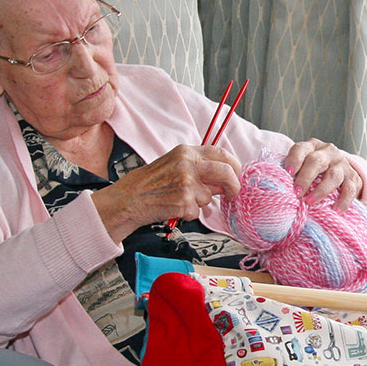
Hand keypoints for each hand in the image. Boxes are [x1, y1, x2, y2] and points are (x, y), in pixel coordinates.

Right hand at [93, 145, 241, 241]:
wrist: (130, 198)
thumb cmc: (151, 183)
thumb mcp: (175, 164)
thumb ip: (199, 167)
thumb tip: (225, 177)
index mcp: (187, 152)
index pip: (222, 154)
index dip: (234, 166)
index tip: (236, 175)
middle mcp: (188, 164)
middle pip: (226, 172)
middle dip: (234, 185)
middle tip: (232, 194)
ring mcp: (186, 183)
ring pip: (209, 196)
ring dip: (199, 203)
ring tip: (179, 199)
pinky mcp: (184, 201)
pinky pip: (197, 211)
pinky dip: (188, 213)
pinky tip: (173, 207)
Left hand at [284, 138, 361, 211]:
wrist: (340, 173)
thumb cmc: (312, 171)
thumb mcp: (303, 165)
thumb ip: (293, 172)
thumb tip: (280, 187)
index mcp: (312, 146)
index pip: (301, 149)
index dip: (294, 160)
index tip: (288, 173)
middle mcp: (328, 152)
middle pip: (316, 161)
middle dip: (305, 177)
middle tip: (297, 192)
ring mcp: (342, 164)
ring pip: (333, 176)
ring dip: (321, 190)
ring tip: (311, 202)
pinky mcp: (354, 177)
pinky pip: (350, 189)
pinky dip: (343, 201)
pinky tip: (335, 210)